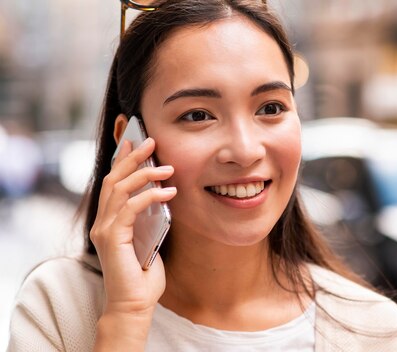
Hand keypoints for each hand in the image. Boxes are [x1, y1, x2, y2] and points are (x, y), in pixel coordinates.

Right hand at [90, 137, 175, 316]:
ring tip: (168, 167)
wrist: (135, 304)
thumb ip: (150, 219)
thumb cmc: (144, 276)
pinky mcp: (112, 238)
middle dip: (133, 157)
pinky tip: (169, 192)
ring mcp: (104, 229)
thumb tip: (162, 197)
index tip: (136, 142)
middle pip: (114, 179)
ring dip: (145, 174)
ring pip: (120, 189)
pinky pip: (130, 208)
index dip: (123, 160)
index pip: (113, 183)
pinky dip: (150, 196)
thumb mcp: (150, 239)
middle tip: (151, 141)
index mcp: (109, 221)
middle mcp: (102, 222)